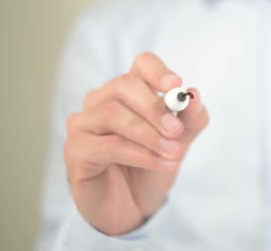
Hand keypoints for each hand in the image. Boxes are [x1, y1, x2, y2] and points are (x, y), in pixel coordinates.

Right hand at [64, 52, 208, 234]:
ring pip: (114, 115)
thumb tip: (194, 96)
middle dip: (155, 108)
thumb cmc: (151, 164)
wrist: (133, 205)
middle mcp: (101, 100)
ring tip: (174, 153)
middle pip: (124, 85)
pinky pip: (108, 145)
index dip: (158, 71)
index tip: (176, 85)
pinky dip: (140, 154)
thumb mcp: (179, 141)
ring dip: (149, 135)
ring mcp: (84, 123)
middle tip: (176, 130)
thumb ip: (190, 119)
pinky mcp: (75, 150)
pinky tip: (161, 164)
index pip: (142, 64)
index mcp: (128, 91)